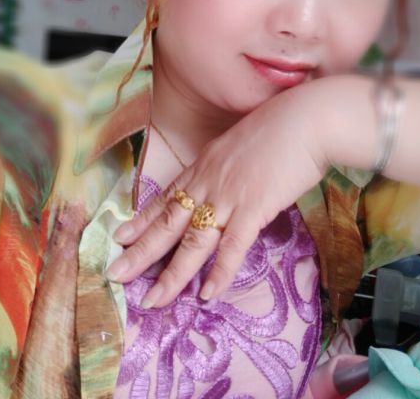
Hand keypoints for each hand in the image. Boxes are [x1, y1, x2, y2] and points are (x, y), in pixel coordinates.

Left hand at [106, 80, 328, 307]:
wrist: (305, 119)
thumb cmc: (279, 128)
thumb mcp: (239, 145)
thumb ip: (226, 167)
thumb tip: (224, 185)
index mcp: (203, 165)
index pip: (166, 198)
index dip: (141, 220)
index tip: (119, 237)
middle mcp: (208, 182)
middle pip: (168, 223)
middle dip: (140, 252)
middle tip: (115, 274)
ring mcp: (228, 196)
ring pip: (193, 242)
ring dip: (171, 274)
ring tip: (152, 300)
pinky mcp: (254, 208)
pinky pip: (232, 247)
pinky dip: (219, 273)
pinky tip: (207, 294)